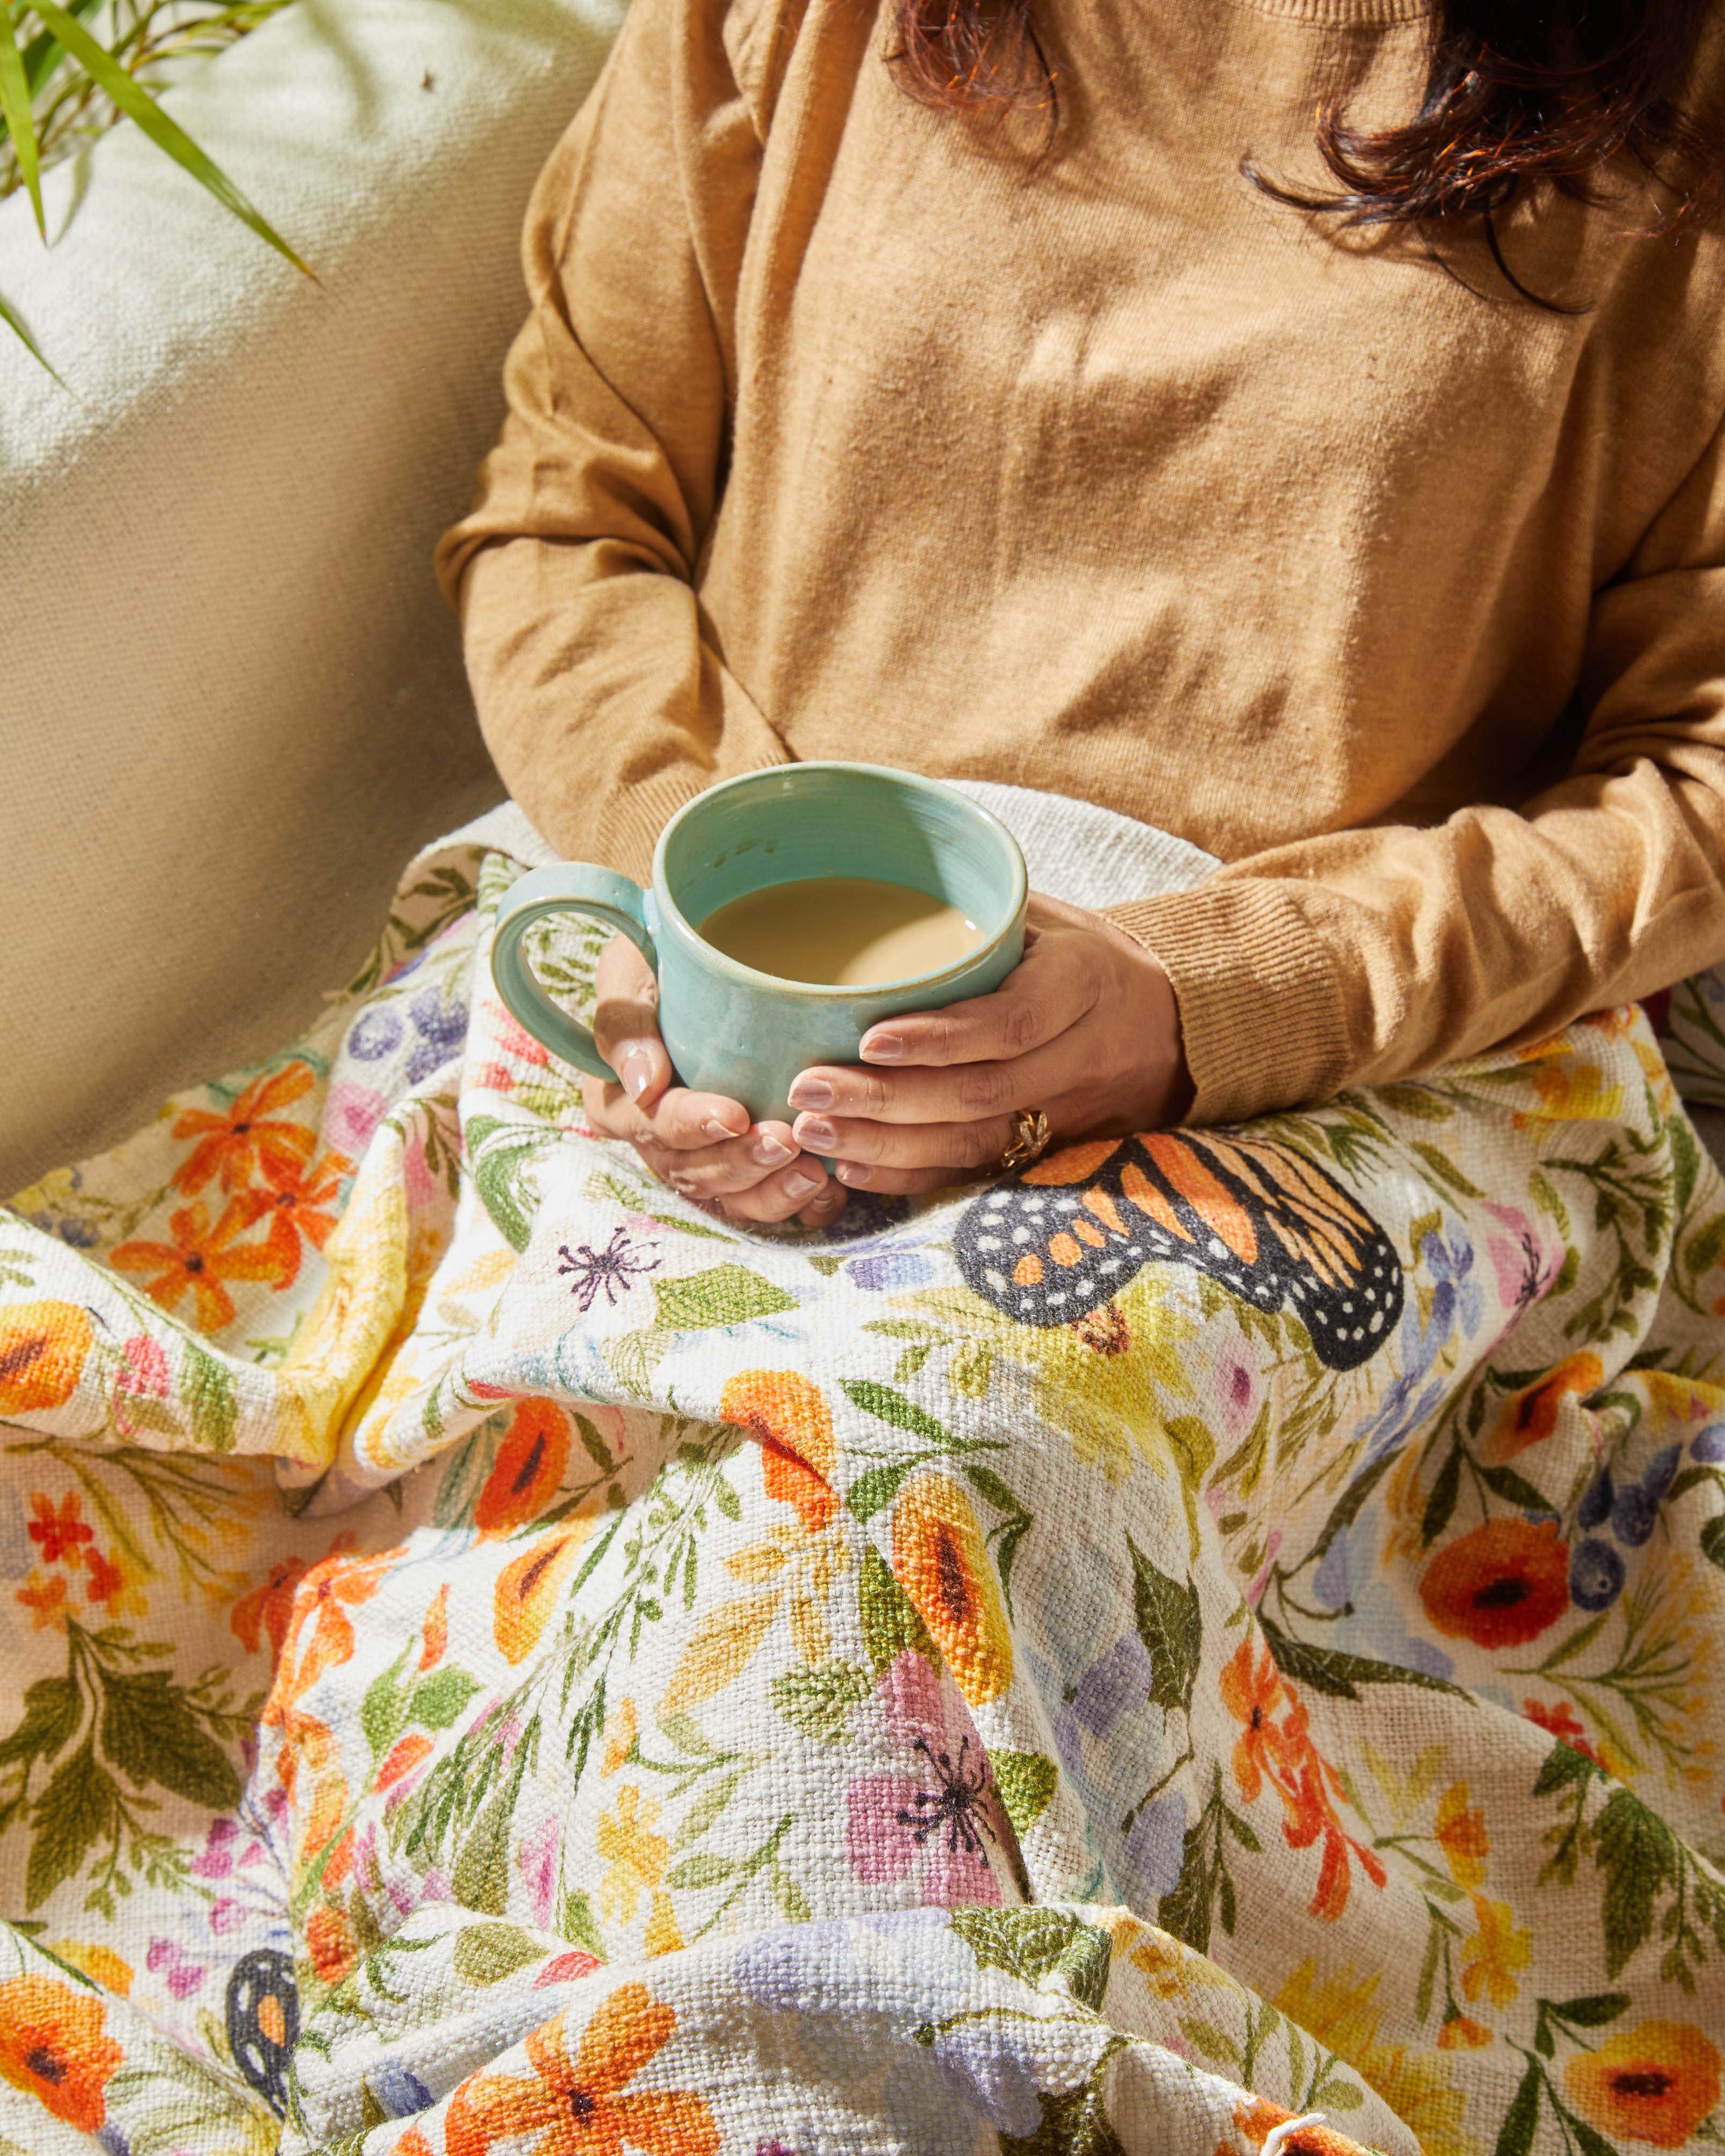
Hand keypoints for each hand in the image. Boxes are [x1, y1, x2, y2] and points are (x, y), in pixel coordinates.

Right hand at [583, 934, 847, 1227]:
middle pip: (691, 1171)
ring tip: (814, 1173)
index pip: (650, 1125)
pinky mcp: (745, 1170)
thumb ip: (625, 1019)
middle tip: (786, 1141)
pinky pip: (768, 1202)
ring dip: (771, 1192)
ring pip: (730, 1198)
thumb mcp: (631, 969)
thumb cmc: (662, 960)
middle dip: (740, 1164)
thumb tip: (644, 1084)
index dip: (689, 1126)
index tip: (733, 1115)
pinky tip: (828, 1190)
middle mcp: (657, 1141)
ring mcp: (702, 1161)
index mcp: (618, 1100)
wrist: (714, 962)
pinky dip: (800, 1204)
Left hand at [783, 892, 1191, 1193]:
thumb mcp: (1053, 919)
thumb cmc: (1087, 960)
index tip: (871, 1037)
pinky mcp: (1050, 1151)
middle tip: (809, 1091)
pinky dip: (912, 1177)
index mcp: (1084, 984)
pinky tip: (853, 1170)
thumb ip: (983, 917)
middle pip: (982, 1094)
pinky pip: (976, 1174)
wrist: (1174, 1026)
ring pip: (975, 1145)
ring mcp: (1069, 1115)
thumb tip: (876, 886)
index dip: (942, 1039)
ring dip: (887, 1146)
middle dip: (888, 1100)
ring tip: (815, 1133)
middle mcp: (1081, 1058)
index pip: (1013, 1023)